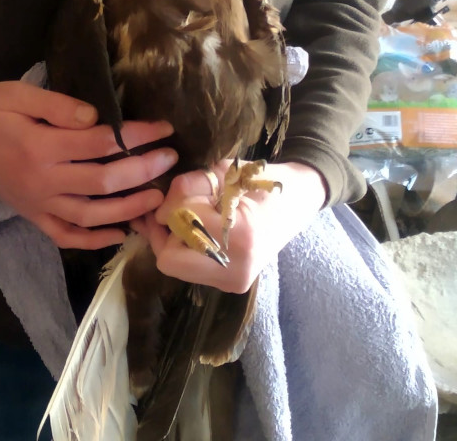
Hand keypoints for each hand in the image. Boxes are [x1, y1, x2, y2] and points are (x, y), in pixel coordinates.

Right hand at [0, 81, 176, 248]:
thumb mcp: (18, 94)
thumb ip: (58, 105)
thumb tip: (96, 117)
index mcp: (40, 147)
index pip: (101, 144)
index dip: (136, 136)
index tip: (163, 127)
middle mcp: (42, 182)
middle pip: (103, 183)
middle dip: (143, 171)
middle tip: (171, 158)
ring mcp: (37, 204)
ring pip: (91, 216)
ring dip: (128, 210)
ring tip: (157, 198)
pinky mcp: (32, 215)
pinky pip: (65, 235)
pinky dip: (93, 240)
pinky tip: (119, 235)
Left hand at [134, 160, 325, 292]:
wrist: (299, 200)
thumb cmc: (262, 180)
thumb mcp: (224, 172)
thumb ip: (188, 187)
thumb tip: (157, 209)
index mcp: (239, 236)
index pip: (180, 226)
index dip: (172, 205)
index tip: (178, 193)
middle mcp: (236, 269)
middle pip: (170, 259)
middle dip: (167, 232)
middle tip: (174, 211)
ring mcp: (235, 282)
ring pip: (176, 267)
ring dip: (175, 241)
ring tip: (189, 219)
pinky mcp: (232, 284)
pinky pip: (191, 269)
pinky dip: (187, 249)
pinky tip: (197, 231)